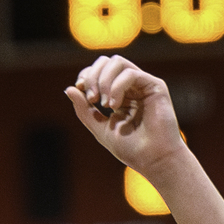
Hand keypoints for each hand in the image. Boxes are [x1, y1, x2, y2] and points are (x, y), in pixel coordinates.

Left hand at [64, 58, 183, 175]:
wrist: (154, 160)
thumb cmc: (131, 149)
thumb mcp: (100, 128)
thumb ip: (85, 110)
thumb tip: (69, 89)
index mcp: (119, 95)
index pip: (99, 71)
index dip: (86, 76)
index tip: (80, 90)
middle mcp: (131, 87)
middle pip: (107, 62)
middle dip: (93, 76)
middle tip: (92, 99)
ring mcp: (143, 84)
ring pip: (117, 62)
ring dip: (104, 80)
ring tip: (104, 104)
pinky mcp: (154, 86)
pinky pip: (130, 74)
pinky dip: (117, 87)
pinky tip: (115, 106)